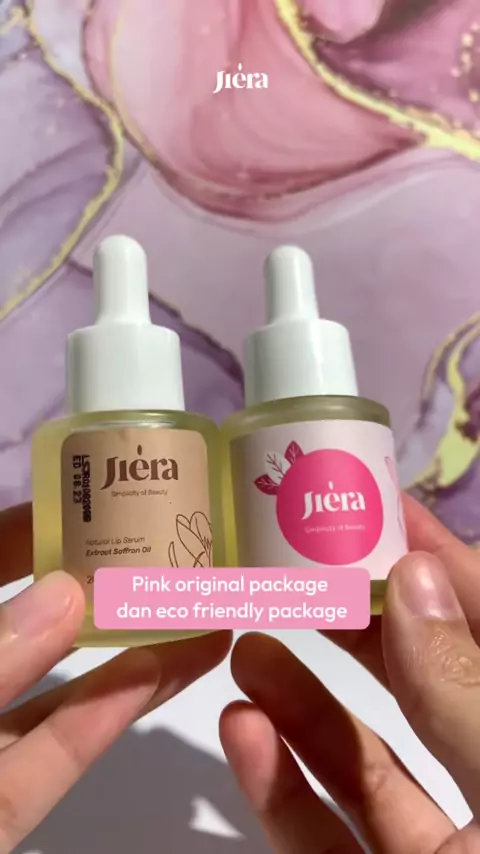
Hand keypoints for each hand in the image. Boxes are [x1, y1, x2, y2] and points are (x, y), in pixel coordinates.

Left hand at [0, 504, 231, 852]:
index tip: (88, 502)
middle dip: (95, 588)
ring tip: (198, 612)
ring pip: (56, 695)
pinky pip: (54, 760)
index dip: (23, 532)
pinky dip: (108, 717)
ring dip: (129, 652)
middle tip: (166, 550)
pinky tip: (166, 672)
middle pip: (30, 628)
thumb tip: (65, 590)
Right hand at [221, 495, 479, 852]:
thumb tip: (412, 577)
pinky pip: (324, 841)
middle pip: (418, 686)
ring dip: (297, 703)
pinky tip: (242, 731)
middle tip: (294, 570)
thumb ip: (460, 688)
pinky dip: (277, 787)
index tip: (375, 510)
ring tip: (246, 648)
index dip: (438, 565)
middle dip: (353, 625)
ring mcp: (436, 849)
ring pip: (361, 765)